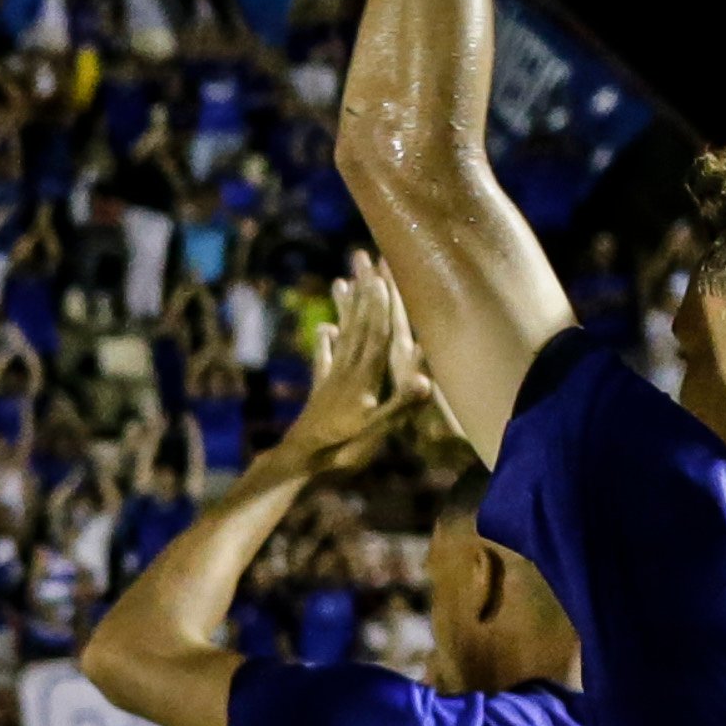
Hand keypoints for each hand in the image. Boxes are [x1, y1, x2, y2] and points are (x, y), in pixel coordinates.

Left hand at [288, 253, 411, 464]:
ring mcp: (331, 380)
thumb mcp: (375, 435)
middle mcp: (347, 371)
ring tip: (341, 280)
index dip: (382, 303)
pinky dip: (324, 343)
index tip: (384, 271)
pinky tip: (322, 329)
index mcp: (364, 378)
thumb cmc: (339, 453)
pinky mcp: (320, 393)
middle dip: (363, 292)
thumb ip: (400, 407)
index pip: (377, 333)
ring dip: (345, 308)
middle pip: (358, 324)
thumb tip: (428, 380)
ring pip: (341, 336)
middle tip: (362, 258)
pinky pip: (323, 360)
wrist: (297, 467)